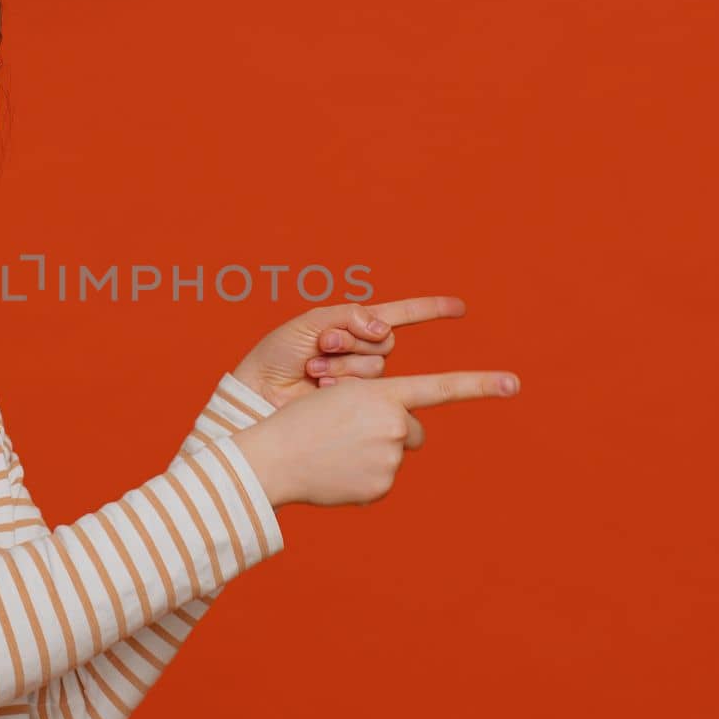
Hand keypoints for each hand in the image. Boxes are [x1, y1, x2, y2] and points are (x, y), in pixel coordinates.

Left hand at [229, 297, 468, 408]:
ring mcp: (361, 384)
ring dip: (342, 368)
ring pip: (376, 371)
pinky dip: (342, 388)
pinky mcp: (357, 409)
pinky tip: (319, 391)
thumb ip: (348, 316)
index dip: (431, 311)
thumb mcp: (309, 323)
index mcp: (355, 329)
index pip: (402, 316)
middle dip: (351, 343)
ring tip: (313, 373)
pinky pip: (368, 396)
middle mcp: (363, 355)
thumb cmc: (277, 356)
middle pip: (385, 345)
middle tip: (321, 348)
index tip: (461, 308)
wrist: (257, 394)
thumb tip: (382, 327)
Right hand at [233, 368, 519, 506]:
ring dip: (373, 455)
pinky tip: (338, 473)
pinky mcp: (381, 487)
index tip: (515, 383)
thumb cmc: (302, 422)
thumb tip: (406, 436)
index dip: (481, 384)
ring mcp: (390, 458)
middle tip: (353, 434)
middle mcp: (394, 424)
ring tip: (337, 453)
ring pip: (395, 456)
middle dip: (394, 432)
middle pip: (413, 430)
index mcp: (384, 394)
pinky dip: (363, 477)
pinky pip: (381, 480)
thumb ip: (381, 409)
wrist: (273, 458)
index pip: (442, 387)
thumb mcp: (341, 397)